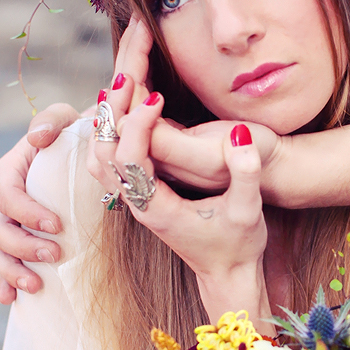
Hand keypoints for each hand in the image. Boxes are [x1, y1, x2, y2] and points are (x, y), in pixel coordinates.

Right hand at [0, 15, 153, 302]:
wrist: (120, 180)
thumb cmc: (118, 146)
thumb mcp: (123, 122)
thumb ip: (125, 89)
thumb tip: (134, 54)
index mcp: (38, 153)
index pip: (17, 158)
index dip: (27, 165)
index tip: (49, 182)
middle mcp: (21, 180)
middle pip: (0, 198)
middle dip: (23, 216)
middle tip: (57, 232)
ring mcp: (18, 213)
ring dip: (16, 253)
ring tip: (46, 268)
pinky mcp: (26, 243)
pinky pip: (5, 264)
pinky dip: (9, 282)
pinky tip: (21, 299)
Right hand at [0, 132, 66, 302]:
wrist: (87, 155)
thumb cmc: (76, 134)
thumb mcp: (67, 118)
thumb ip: (51, 121)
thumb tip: (37, 137)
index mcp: (10, 172)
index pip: (7, 194)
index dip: (26, 212)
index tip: (56, 224)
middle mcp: (5, 201)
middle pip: (0, 229)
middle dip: (24, 247)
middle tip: (55, 255)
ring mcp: (11, 224)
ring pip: (0, 252)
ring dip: (14, 271)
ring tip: (37, 285)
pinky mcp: (22, 242)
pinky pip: (7, 266)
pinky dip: (7, 284)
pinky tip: (12, 299)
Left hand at [88, 86, 269, 325]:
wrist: (227, 276)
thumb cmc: (238, 247)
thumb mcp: (248, 212)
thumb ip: (246, 175)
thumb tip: (241, 136)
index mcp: (157, 208)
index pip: (131, 158)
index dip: (139, 124)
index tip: (156, 95)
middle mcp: (138, 204)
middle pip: (104, 152)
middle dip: (113, 112)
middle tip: (127, 74)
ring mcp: (135, 201)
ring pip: (100, 156)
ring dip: (108, 121)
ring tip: (122, 86)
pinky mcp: (140, 196)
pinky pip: (111, 160)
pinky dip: (112, 133)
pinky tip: (126, 110)